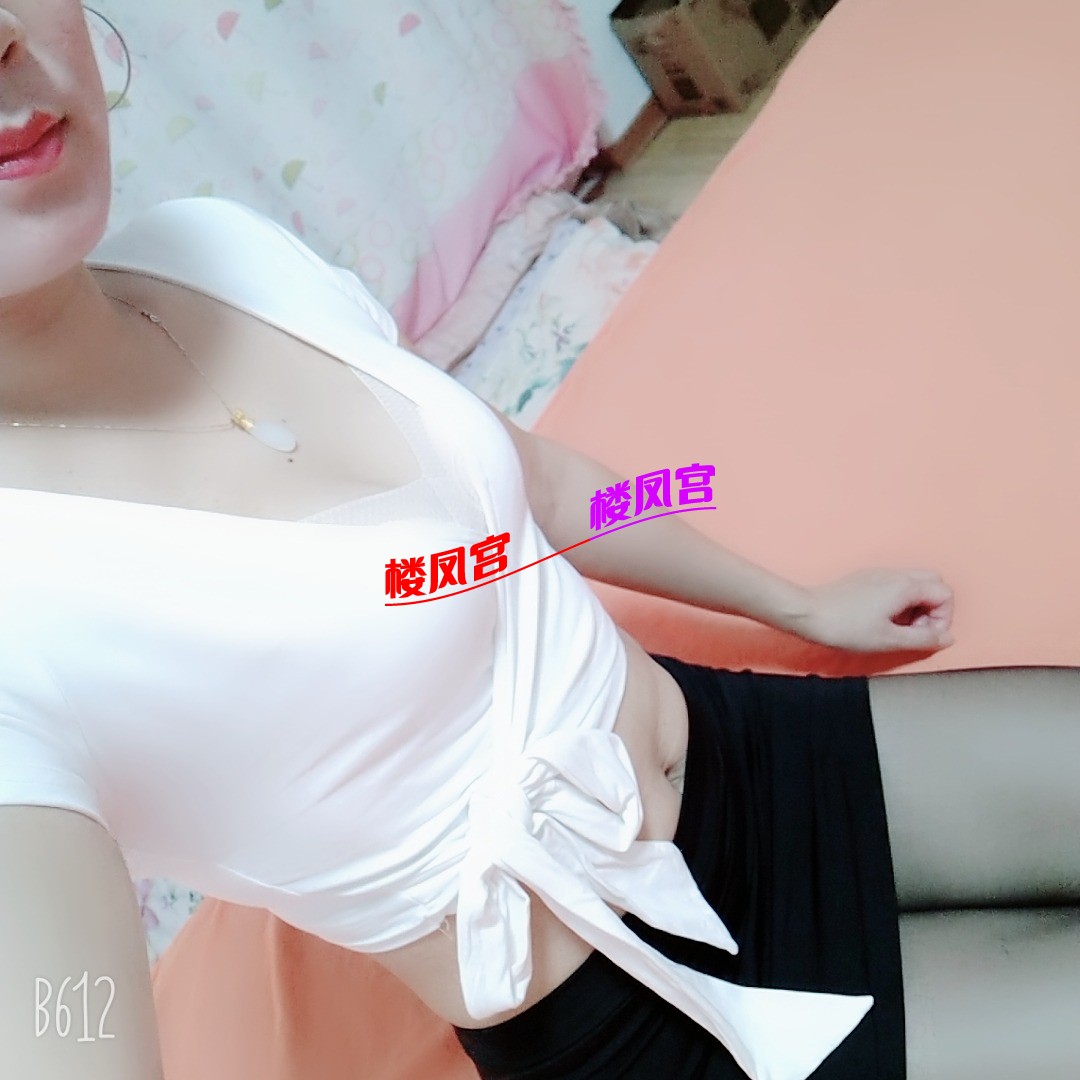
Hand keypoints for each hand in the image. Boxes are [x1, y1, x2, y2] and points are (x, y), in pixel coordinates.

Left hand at [794, 568, 953, 652]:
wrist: (808, 613)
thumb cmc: (844, 627)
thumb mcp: (889, 640)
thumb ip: (923, 639)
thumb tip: (947, 638)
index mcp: (904, 586)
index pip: (945, 594)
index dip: (942, 619)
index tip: (924, 636)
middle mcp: (894, 574)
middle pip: (933, 583)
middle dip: (933, 608)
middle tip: (914, 630)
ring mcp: (878, 574)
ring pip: (914, 582)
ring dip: (916, 605)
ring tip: (897, 627)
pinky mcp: (865, 579)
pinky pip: (894, 584)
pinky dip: (899, 600)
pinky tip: (881, 619)